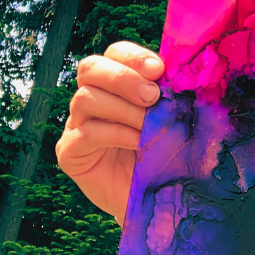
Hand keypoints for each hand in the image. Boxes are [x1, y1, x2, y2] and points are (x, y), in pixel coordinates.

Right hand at [55, 41, 164, 225]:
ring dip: (124, 109)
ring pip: (85, 98)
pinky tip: (138, 143)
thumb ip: (173, 96)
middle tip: (152, 96)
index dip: (134, 57)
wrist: (156, 200)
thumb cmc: (167, 154)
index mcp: (117, 84)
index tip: (160, 69)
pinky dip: (116, 134)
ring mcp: (77, 125)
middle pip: (91, 67)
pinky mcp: (70, 152)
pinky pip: (86, 133)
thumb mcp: (175, 120)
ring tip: (149, 126)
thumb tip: (184, 73)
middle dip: (123, 77)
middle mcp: (92, 99)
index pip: (115, 54)